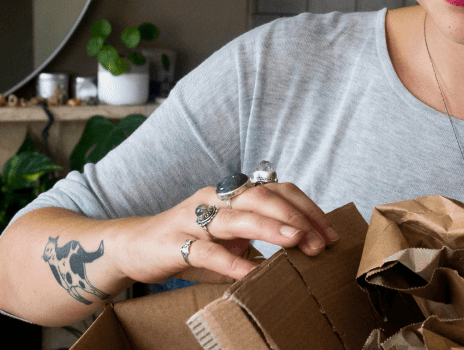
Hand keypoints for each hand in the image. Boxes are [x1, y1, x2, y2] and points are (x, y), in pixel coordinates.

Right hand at [114, 181, 338, 284]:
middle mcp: (215, 198)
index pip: (277, 190)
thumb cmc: (189, 243)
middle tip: (320, 243)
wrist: (133, 247)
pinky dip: (231, 262)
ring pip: (237, 217)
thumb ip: (259, 241)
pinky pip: (207, 251)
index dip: (307, 209)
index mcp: (232, 194)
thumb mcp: (229, 239)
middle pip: (262, 197)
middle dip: (296, 218)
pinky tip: (250, 273)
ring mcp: (193, 217)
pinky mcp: (175, 241)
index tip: (330, 233)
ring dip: (270, 227)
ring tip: (296, 241)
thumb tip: (303, 253)